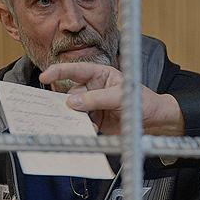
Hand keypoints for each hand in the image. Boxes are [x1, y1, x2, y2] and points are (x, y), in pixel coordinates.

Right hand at [39, 62, 184, 135]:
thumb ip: (97, 98)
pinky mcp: (95, 120)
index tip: (44, 76)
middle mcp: (94, 88)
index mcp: (101, 75)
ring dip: (78, 117)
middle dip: (70, 103)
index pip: (76, 70)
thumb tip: (72, 102)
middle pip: (71, 93)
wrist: (154, 122)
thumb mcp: (121, 97)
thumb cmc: (142, 102)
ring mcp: (93, 104)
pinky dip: (84, 126)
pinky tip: (94, 129)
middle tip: (70, 111)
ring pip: (75, 110)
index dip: (59, 71)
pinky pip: (82, 122)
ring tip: (90, 122)